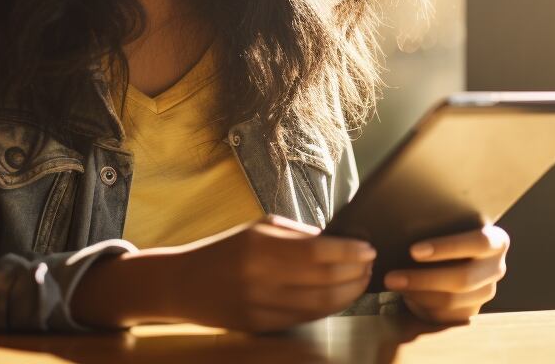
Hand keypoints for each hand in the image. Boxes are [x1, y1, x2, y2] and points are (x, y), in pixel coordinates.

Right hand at [73, 214, 374, 331]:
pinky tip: (340, 297)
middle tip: (370, 265)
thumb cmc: (224, 250)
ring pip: (320, 304)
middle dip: (355, 273)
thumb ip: (297, 234)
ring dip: (348, 293)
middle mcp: (261, 278)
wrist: (184, 283)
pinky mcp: (261, 326)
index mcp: (260, 247)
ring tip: (361, 281)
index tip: (367, 248)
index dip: (350, 252)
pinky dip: (329, 308)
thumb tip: (338, 241)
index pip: (319, 252)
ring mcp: (261, 306)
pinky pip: (305, 318)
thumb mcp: (257, 229)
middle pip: (324, 280)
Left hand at [383, 223, 508, 323]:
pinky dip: (422, 306)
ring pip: (451, 300)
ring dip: (417, 294)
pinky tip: (405, 294)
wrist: (450, 259)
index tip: (414, 251)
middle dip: (423, 279)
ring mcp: (486, 293)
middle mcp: (496, 268)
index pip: (479, 243)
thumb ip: (436, 223)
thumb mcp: (445, 225)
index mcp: (496, 241)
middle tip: (391, 277)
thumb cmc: (443, 235)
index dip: (447, 248)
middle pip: (463, 278)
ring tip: (392, 284)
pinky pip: (446, 315)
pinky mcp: (472, 312)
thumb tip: (402, 220)